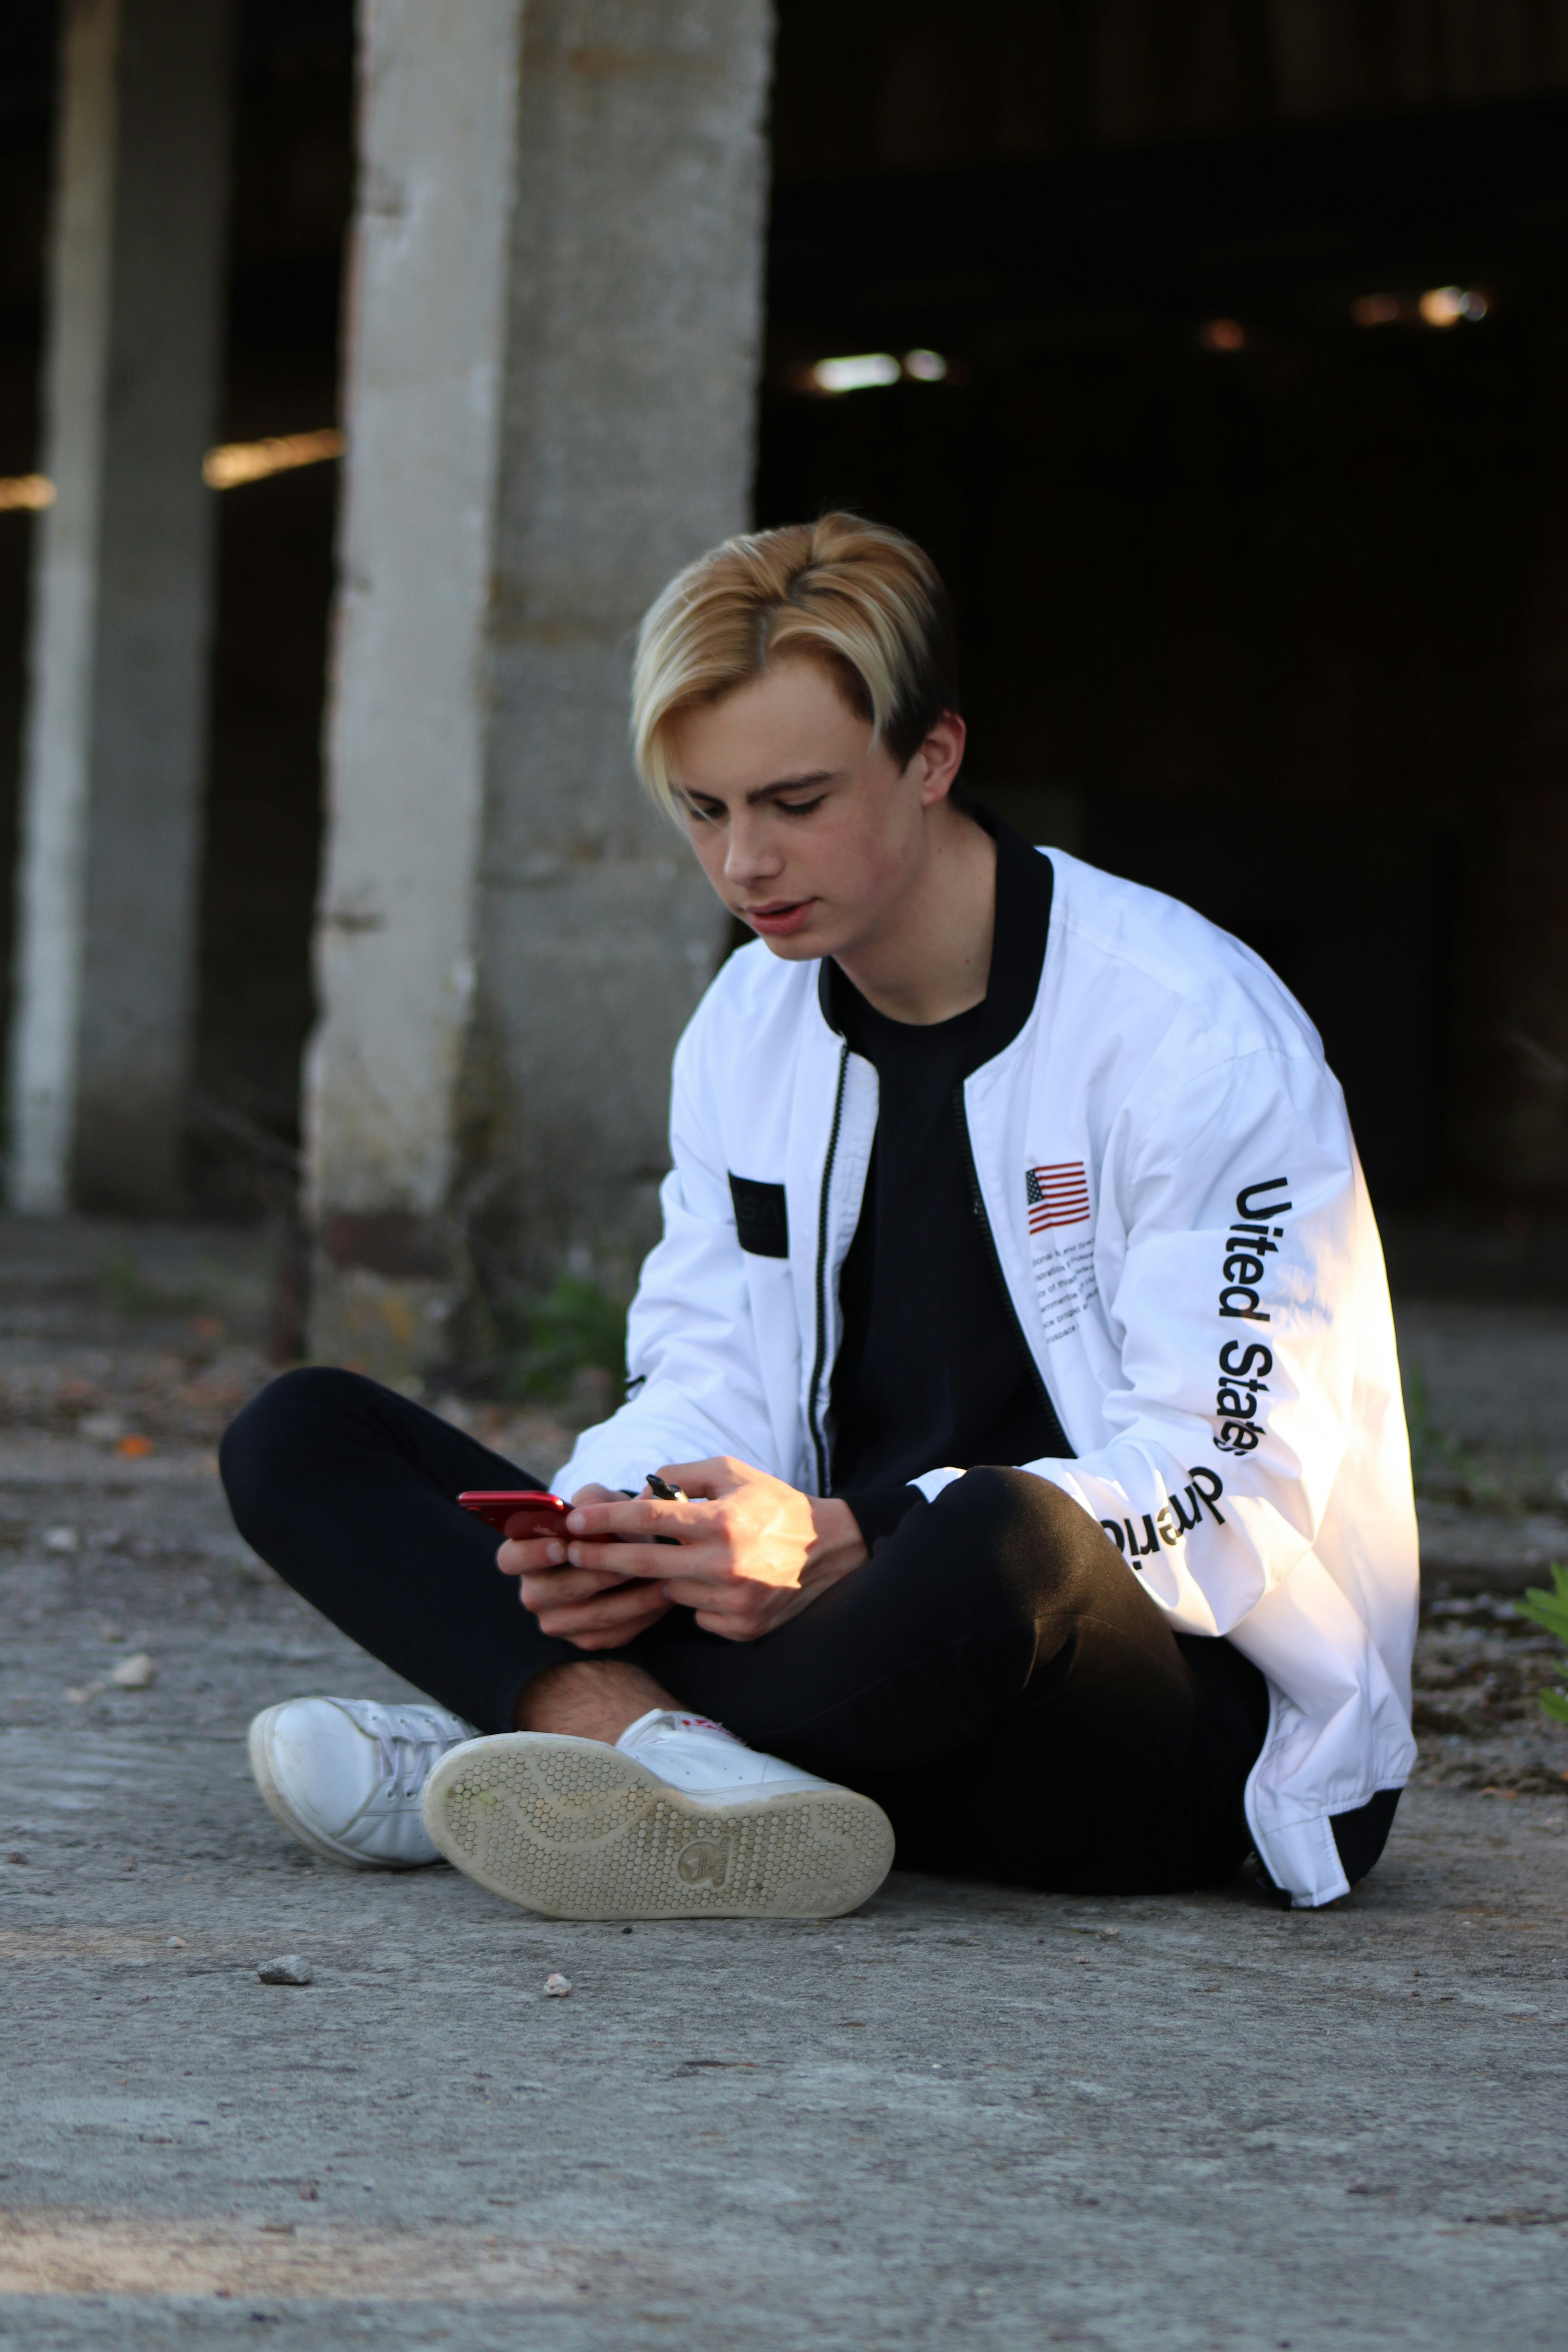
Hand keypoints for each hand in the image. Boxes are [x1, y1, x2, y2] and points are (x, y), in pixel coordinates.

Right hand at [497, 1483, 672, 1652]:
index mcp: (524, 1553)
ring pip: (592, 1615)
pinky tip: (664, 1595)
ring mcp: (558, 1621)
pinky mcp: (586, 1640)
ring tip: (660, 1577)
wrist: (629, 1551)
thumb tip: (586, 1509)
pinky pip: (613, 1633)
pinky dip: (642, 1614)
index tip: (561, 1546)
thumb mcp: (600, 1501)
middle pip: (554, 1591)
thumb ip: (591, 1500)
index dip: (532, 1554)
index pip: (510, 1558)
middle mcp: (534, 1592)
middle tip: (628, 1564)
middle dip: (595, 1575)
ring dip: (629, 1597)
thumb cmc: (607, 1523)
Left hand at [560, 1457, 867, 1642]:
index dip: (606, 1519)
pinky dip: (696, 1599)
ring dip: (665, 1576)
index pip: (649, 1518)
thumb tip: (637, 1497)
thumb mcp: (730, 1472)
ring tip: (691, 1558)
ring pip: (670, 1592)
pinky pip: (696, 1616)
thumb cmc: (771, 1504)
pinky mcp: (741, 1628)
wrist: (827, 1550)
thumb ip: (679, 1476)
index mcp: (722, 1521)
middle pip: (643, 1564)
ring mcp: (733, 1601)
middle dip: (599, 1558)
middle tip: (569, 1553)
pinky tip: (719, 1582)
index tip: (575, 1520)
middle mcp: (725, 1564)